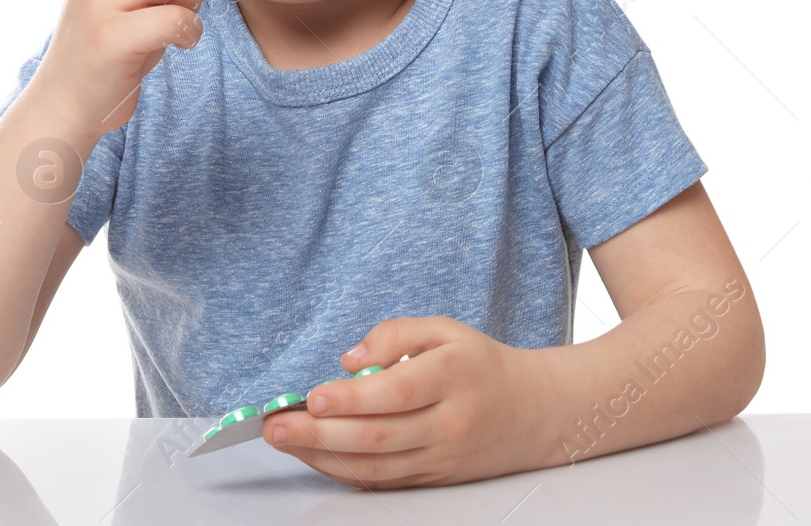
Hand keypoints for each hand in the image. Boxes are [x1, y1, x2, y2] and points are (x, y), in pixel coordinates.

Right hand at [35, 0, 255, 135]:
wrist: (66, 103)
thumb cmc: (115, 53)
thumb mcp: (154, 8)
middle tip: (188, 7)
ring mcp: (97, 1)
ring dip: (193, 1)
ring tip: (178, 25)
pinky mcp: (108, 36)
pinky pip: (173, 17)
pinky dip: (190, 30)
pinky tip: (180, 43)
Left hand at [260, 315, 556, 488]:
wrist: (536, 412)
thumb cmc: (481, 366)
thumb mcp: (445, 329)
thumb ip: (395, 334)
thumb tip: (349, 360)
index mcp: (454, 376)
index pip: (397, 392)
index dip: (351, 398)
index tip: (312, 396)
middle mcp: (449, 422)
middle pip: (378, 436)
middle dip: (319, 434)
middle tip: (275, 427)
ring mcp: (442, 457)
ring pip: (377, 466)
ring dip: (323, 457)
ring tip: (285, 442)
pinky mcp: (435, 478)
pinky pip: (384, 481)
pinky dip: (345, 472)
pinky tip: (317, 458)